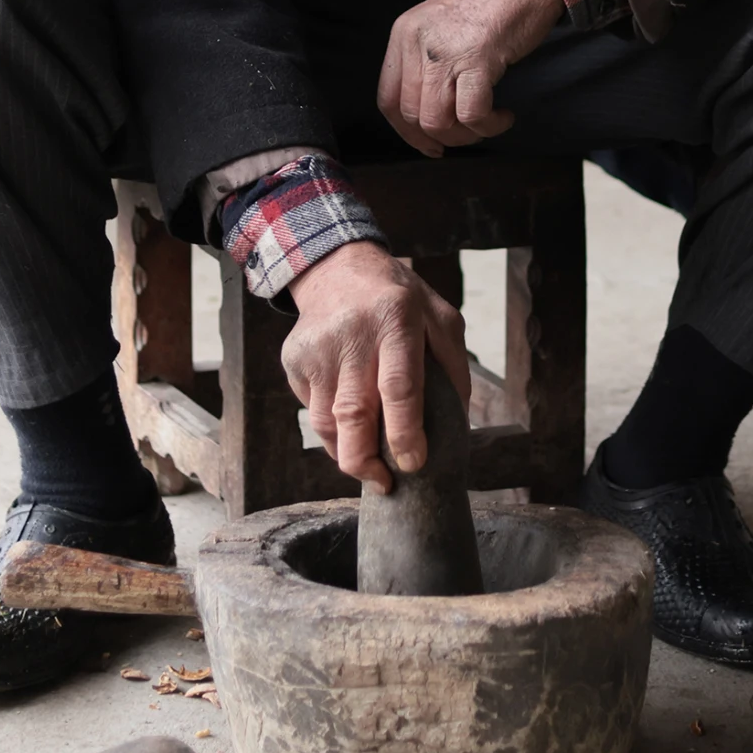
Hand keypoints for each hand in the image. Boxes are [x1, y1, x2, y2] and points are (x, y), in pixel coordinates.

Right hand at [282, 240, 470, 491]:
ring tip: (368, 466)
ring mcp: (318, 348)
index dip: (405, 433)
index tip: (413, 464)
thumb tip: (458, 425)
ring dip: (346, 453)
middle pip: (353, 414)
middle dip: (366, 462)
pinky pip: (310, 410)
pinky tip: (348, 427)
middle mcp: (352, 334)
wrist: (338, 268)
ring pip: (325, 421)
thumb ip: (453, 367)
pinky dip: (330, 430)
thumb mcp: (440, 318)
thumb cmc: (401, 301)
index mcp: (396, 319)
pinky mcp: (294, 359)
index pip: (399, 387)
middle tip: (385, 484)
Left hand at [377, 0, 562, 155]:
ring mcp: (444, 51)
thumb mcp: (441, 27)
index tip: (429, 143)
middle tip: (467, 135)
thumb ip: (426, 61)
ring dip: (465, 135)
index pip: (387, 99)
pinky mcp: (476, 59)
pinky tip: (503, 116)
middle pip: (411, 115)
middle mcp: (417, 42)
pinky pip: (472, 115)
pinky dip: (488, 126)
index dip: (406, 131)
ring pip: (436, 121)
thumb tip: (427, 115)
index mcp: (403, 33)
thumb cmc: (492, 3)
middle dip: (439, 137)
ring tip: (487, 122)